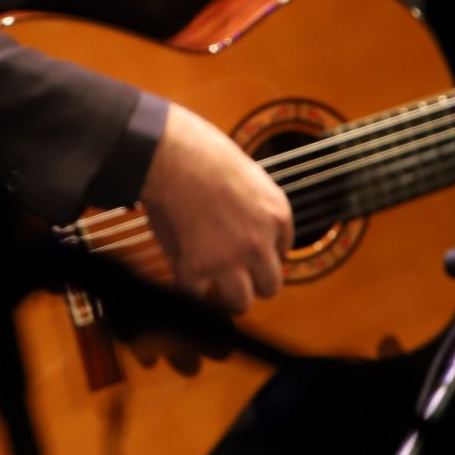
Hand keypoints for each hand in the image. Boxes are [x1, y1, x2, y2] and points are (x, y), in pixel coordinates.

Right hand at [138, 103, 292, 311]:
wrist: (171, 153)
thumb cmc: (201, 153)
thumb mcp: (248, 175)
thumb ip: (254, 207)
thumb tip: (244, 227)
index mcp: (277, 214)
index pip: (283, 252)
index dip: (262, 252)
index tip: (245, 250)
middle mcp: (261, 241)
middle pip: (270, 285)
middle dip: (252, 281)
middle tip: (232, 273)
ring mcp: (230, 259)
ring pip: (241, 301)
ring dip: (226, 295)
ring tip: (210, 285)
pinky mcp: (198, 268)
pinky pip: (198, 296)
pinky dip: (189, 288)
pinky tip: (183, 273)